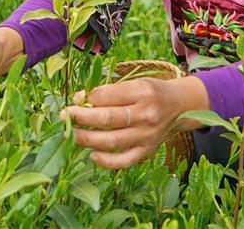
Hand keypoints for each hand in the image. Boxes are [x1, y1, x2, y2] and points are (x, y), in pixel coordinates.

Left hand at [60, 76, 208, 169]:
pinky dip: (106, 161)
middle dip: (81, 118)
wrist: (178, 106)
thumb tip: (79, 99)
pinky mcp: (147, 151)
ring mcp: (147, 135)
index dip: (87, 98)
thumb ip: (108, 91)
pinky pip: (124, 161)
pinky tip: (92, 155)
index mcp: (142, 92)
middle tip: (65, 116)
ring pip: (112, 141)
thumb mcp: (133, 83)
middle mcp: (145, 114)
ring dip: (87, 139)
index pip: (107, 96)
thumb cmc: (150, 92)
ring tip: (71, 135)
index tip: (75, 100)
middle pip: (107, 119)